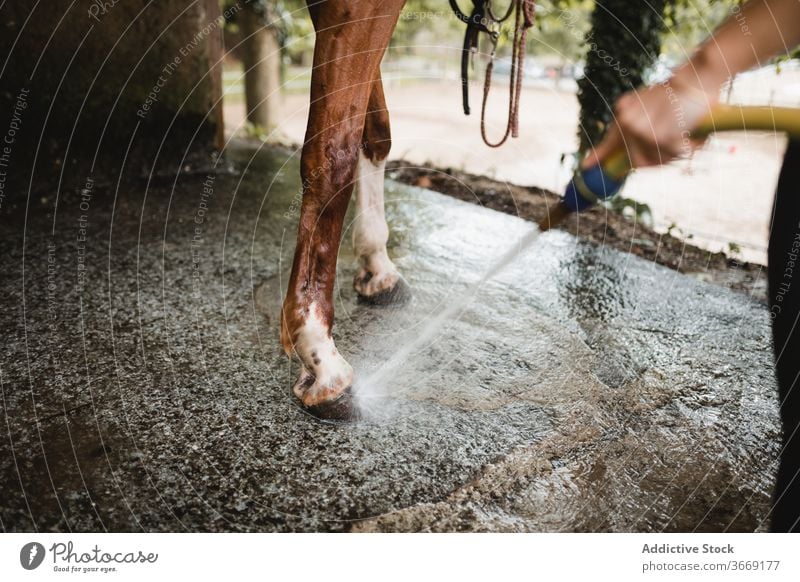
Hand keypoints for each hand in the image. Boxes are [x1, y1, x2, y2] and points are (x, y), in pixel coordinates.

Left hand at [582, 75, 720, 169]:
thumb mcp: (646, 104)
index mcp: (624, 114)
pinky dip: (686, 149)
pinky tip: (692, 136)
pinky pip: (671, 156)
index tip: (586, 166)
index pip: (610, 141)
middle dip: (656, 161)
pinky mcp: (658, 137)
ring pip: (655, 161)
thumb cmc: (675, 93)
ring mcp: (641, 131)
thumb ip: (632, 125)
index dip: (599, 156)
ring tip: (684, 137)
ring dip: (672, 155)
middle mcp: (628, 123)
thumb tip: (621, 154)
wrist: (695, 78)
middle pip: (637, 161)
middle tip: (672, 149)